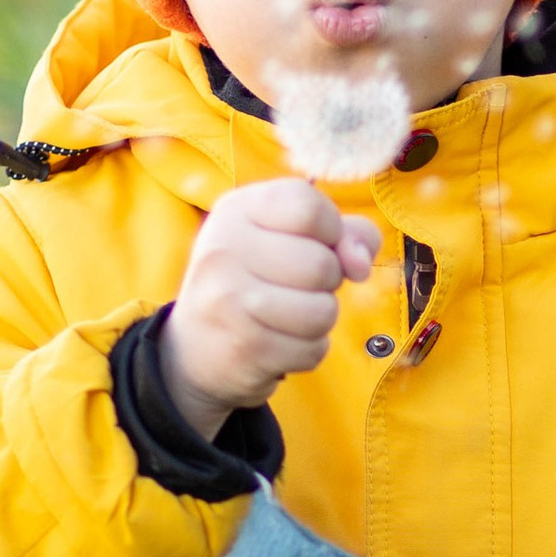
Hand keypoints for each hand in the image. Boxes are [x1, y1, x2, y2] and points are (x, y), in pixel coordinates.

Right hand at [160, 180, 378, 428]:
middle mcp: (224, 249)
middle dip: (327, 283)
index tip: (315, 244)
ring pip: (323, 311)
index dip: (330, 230)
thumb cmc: (256, 280)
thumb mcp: (289, 238)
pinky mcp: (243, 347)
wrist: (195, 348)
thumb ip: (344, 233)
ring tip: (289, 316)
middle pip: (322, 264)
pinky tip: (278, 342)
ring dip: (320, 320)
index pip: (308, 206)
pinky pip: (313, 350)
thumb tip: (361, 263)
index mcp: (236, 210)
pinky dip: (307, 350)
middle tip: (295, 288)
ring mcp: (228, 300)